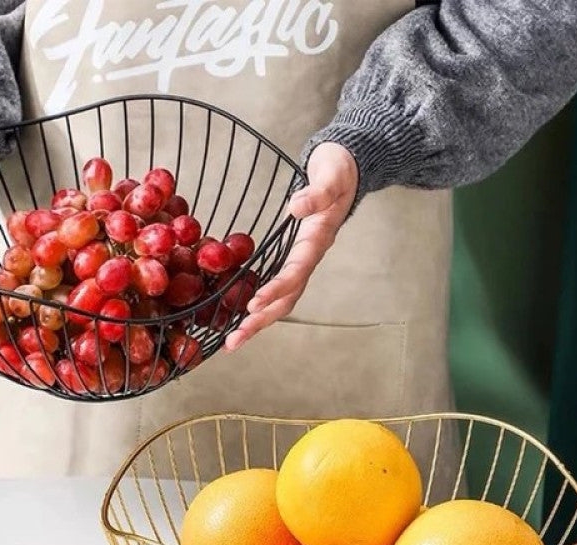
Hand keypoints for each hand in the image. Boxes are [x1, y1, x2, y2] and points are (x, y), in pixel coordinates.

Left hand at [224, 143, 357, 351]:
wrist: (345, 170)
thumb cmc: (337, 172)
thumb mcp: (331, 175)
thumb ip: (317, 193)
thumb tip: (296, 207)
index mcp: (316, 241)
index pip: (295, 273)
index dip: (275, 290)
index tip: (253, 304)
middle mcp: (308, 258)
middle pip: (286, 300)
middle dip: (260, 322)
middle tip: (233, 342)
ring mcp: (299, 261)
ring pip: (280, 300)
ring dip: (256, 322)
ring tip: (231, 342)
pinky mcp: (290, 258)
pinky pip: (273, 288)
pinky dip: (257, 306)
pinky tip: (236, 319)